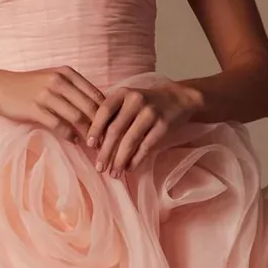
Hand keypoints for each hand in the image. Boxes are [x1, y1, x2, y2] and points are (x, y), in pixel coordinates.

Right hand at [0, 66, 108, 141]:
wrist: (0, 87)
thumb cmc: (30, 86)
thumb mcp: (54, 80)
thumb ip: (75, 91)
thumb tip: (99, 110)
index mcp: (68, 73)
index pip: (96, 94)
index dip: (108, 113)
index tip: (113, 128)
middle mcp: (59, 81)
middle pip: (89, 106)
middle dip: (100, 126)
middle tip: (107, 141)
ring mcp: (46, 94)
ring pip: (76, 116)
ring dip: (87, 133)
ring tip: (93, 145)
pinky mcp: (35, 108)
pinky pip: (58, 124)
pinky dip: (69, 134)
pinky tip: (74, 141)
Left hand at [86, 74, 200, 174]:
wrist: (178, 99)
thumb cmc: (145, 103)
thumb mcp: (127, 101)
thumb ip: (112, 115)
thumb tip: (95, 144)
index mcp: (123, 93)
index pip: (104, 111)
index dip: (95, 129)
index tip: (89, 145)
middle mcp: (136, 100)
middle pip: (116, 129)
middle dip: (106, 152)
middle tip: (99, 168)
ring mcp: (151, 112)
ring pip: (130, 141)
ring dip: (120, 160)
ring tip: (114, 174)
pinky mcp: (163, 125)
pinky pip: (146, 146)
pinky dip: (136, 160)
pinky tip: (129, 168)